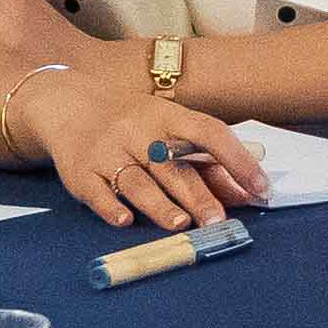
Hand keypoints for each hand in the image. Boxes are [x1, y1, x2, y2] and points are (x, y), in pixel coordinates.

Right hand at [12, 64, 271, 229]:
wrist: (67, 103)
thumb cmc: (131, 121)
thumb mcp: (168, 127)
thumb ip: (206, 161)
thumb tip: (247, 191)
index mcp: (167, 116)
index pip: (208, 132)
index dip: (237, 159)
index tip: (260, 186)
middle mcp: (138, 131)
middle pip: (172, 165)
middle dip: (197, 194)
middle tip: (219, 221)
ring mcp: (107, 152)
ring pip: (136, 181)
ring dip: (158, 203)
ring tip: (180, 224)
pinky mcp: (80, 172)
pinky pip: (97, 192)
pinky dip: (110, 206)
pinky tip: (124, 221)